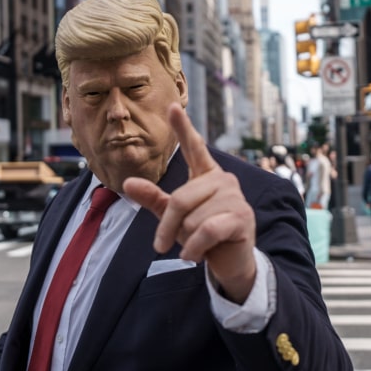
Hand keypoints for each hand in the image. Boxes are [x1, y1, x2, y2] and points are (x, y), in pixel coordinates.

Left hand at [123, 103, 257, 302]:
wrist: (229, 264)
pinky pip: (205, 230)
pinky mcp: (242, 218)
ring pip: (192, 217)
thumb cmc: (201, 237)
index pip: (194, 148)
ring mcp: (235, 198)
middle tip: (167, 244)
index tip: (172, 106)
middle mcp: (223, 180)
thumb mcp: (173, 217)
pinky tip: (194, 256)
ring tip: (196, 246)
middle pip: (180, 198)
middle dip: (168, 226)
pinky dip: (194, 248)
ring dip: (186, 239)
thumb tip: (128, 182)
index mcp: (206, 176)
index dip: (183, 127)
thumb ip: (153, 198)